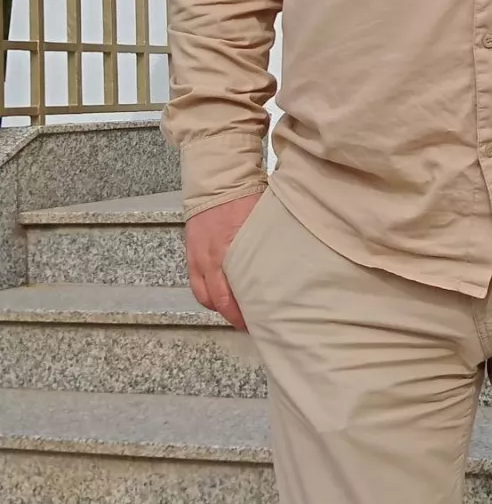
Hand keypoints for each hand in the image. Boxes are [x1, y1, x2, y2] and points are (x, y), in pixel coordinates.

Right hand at [185, 193, 261, 330]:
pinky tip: (220, 295)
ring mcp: (198, 257)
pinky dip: (207, 293)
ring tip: (235, 312)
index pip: (234, 295)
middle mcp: (210, 259)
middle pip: (219, 300)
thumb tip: (288, 267)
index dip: (246, 313)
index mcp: (230, 253)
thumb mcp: (263, 224)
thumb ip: (269, 248)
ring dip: (219, 306)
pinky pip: (196, 282)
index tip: (261, 322)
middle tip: (250, 323)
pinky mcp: (191, 253)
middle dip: (234, 315)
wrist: (217, 181)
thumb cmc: (245, 198)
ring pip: (204, 295)